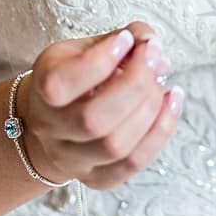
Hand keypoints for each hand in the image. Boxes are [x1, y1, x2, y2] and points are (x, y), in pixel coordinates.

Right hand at [15, 21, 181, 192]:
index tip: (127, 39)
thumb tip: (148, 39)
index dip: (100, 61)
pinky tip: (172, 103)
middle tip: (154, 58)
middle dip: (135, 85)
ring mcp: (70, 158)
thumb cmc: (78, 73)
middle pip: (92, 120)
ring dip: (150, 110)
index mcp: (42, 88)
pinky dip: (159, 133)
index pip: (60, 84)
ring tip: (162, 82)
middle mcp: (50, 128)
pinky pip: (130, 165)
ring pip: (113, 146)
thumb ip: (121, 38)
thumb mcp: (88, 47)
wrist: (57, 114)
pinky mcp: (95, 178)